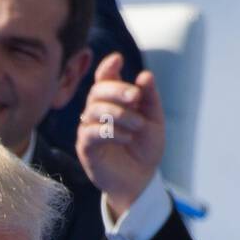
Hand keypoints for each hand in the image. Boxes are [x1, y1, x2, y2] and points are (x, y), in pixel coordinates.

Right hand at [76, 52, 165, 218]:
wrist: (141, 179)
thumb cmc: (144, 149)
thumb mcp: (154, 120)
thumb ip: (149, 98)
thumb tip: (145, 75)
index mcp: (113, 101)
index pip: (104, 78)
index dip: (108, 67)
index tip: (118, 59)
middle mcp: (97, 112)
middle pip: (96, 91)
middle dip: (116, 90)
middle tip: (135, 97)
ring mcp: (89, 129)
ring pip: (94, 110)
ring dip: (119, 115)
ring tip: (137, 126)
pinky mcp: (86, 148)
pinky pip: (91, 132)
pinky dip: (111, 132)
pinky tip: (127, 137)